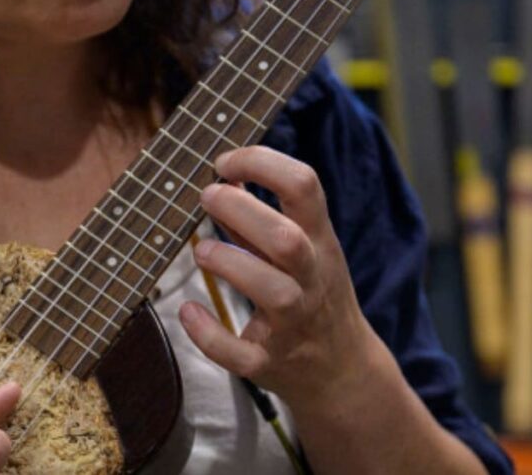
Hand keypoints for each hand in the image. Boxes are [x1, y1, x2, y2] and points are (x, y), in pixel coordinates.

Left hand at [182, 145, 379, 410]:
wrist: (342, 368)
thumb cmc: (311, 292)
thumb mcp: (302, 247)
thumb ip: (260, 216)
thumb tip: (222, 178)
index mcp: (319, 240)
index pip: (304, 185)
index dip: (262, 163)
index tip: (224, 162)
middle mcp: (311, 278)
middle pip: (287, 239)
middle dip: (241, 211)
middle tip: (206, 196)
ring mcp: (294, 322)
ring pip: (272, 292)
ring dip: (229, 263)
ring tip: (201, 251)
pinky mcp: (270, 362)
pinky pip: (241, 354)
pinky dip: (209, 333)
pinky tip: (189, 312)